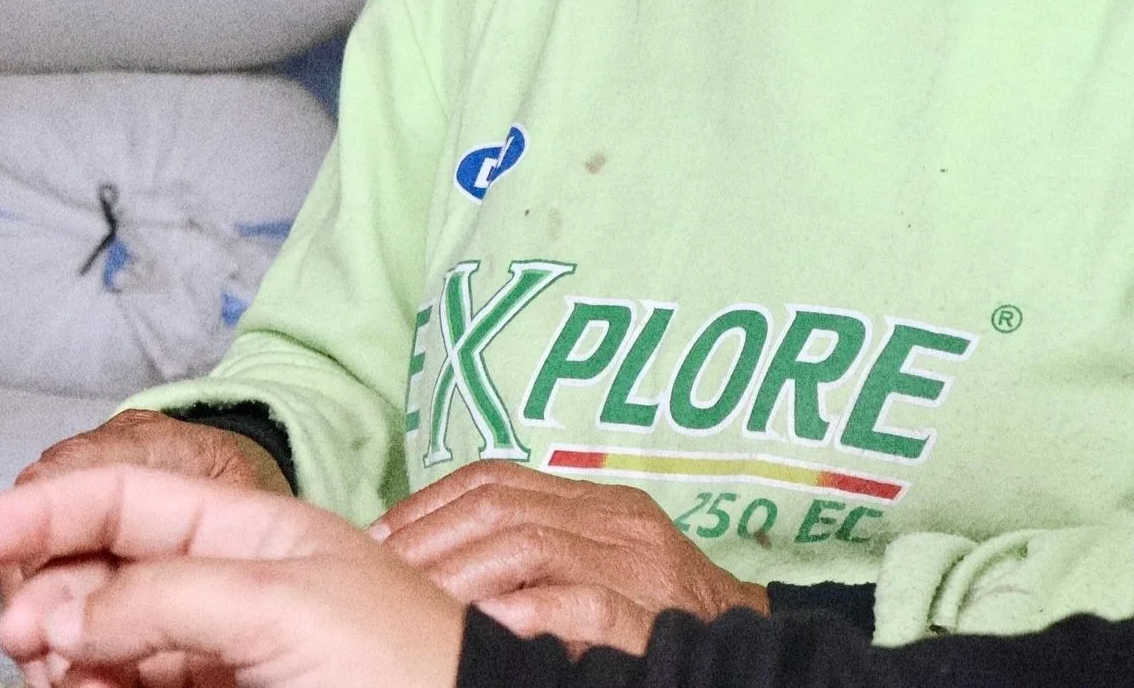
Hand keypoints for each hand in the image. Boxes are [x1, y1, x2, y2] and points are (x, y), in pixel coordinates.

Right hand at [0, 465, 465, 687]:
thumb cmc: (410, 666)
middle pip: (102, 573)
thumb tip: (68, 615)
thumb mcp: (281, 607)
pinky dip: (99, 685)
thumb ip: (164, 596)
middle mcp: (227, 586)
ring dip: (69, 654)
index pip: (123, 499)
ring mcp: (225, 651)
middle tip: (21, 637)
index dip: (42, 509)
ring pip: (109, 642)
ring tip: (58, 675)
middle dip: (49, 596)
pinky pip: (135, 685)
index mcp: (247, 532)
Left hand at [373, 462, 768, 655]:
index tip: (377, 537)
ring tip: (414, 602)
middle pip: (498, 506)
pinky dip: (524, 612)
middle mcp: (618, 521)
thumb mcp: (598, 567)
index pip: (494, 478)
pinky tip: (485, 627)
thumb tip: (433, 559)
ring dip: (457, 574)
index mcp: (598, 502)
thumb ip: (536, 551)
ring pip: (525, 546)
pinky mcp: (652, 617)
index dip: (428, 503)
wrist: (756, 655)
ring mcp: (638, 567)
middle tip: (378, 572)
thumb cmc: (663, 622)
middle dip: (428, 537)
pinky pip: (579, 604)